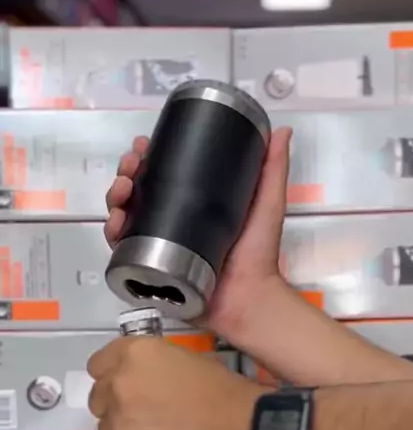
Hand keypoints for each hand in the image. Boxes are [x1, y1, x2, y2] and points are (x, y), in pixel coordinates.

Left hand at [87, 336, 264, 429]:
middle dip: (118, 405)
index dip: (114, 375)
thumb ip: (155, 367)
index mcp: (135, 357)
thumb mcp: (191, 360)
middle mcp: (119, 390)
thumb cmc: (228, 394)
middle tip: (148, 413)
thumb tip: (146, 381)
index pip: (99, 365)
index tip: (129, 384)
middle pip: (99, 399)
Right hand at [104, 128, 291, 344]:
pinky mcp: (150, 271)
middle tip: (130, 166)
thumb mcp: (267, 204)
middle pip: (138, 192)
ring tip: (123, 190)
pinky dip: (113, 234)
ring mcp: (159, 247)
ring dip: (115, 198)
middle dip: (127, 174)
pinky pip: (123, 251)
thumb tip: (282, 131)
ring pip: (126, 216)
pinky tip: (116, 223)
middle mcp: (173, 224)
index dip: (148, 158)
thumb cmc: (260, 256)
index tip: (144, 144)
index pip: (164, 174)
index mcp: (194, 206)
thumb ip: (273, 170)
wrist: (249, 299)